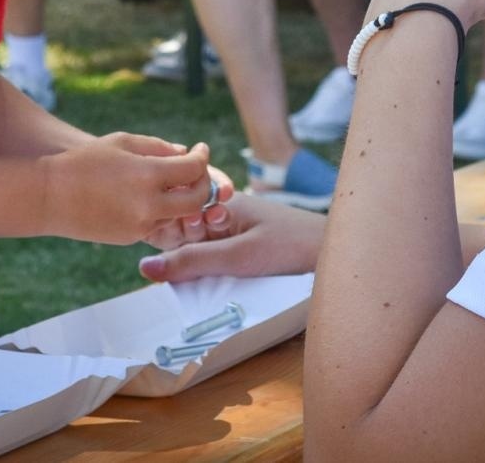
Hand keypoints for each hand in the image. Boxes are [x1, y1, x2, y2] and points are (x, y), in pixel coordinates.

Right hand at [43, 133, 229, 245]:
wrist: (49, 196)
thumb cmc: (84, 161)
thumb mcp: (122, 142)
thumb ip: (158, 147)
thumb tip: (184, 154)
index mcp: (148, 175)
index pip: (194, 169)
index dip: (202, 157)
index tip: (199, 149)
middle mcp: (149, 204)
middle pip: (197, 199)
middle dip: (203, 183)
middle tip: (196, 171)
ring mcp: (141, 225)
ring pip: (180, 215)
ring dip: (184, 199)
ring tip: (175, 182)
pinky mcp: (131, 238)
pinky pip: (159, 225)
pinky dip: (162, 211)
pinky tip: (151, 197)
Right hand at [138, 193, 324, 281]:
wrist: (340, 253)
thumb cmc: (293, 246)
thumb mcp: (238, 256)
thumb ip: (192, 262)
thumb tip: (145, 268)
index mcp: (217, 201)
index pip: (171, 214)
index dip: (163, 235)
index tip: (166, 255)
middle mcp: (221, 212)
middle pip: (182, 232)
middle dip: (180, 251)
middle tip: (205, 264)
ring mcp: (233, 229)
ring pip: (198, 248)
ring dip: (198, 265)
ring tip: (220, 272)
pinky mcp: (244, 247)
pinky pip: (215, 258)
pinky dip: (212, 271)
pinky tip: (219, 282)